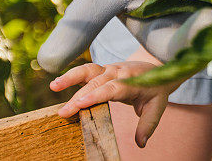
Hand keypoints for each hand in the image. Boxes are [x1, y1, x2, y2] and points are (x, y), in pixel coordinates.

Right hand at [52, 61, 176, 147]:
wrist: (158, 69)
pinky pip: (85, 71)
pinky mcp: (101, 69)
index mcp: (132, 81)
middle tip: (64, 113)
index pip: (113, 87)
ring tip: (54, 86)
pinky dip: (71, 76)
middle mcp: (119, 72)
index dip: (97, 94)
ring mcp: (109, 69)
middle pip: (96, 83)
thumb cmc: (155, 90)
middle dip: (79, 96)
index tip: (81, 104)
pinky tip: (56, 84)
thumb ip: (148, 124)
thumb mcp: (157, 107)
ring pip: (88, 70)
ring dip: (71, 77)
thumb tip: (141, 143)